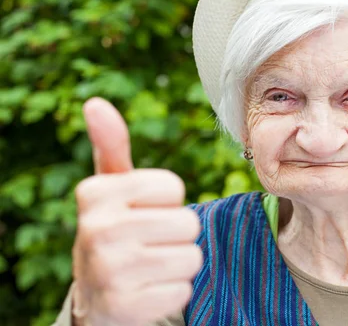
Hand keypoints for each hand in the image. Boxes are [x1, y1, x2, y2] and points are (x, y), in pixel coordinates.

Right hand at [71, 97, 201, 325]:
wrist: (95, 294)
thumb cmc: (114, 229)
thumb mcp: (110, 188)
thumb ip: (111, 146)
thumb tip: (96, 103)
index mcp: (95, 194)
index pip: (173, 187)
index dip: (167, 201)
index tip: (143, 211)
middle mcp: (97, 230)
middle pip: (188, 224)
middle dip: (177, 234)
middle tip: (150, 242)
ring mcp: (110, 272)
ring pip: (191, 257)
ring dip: (178, 262)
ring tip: (150, 265)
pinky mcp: (127, 308)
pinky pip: (184, 290)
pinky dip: (173, 290)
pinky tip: (148, 289)